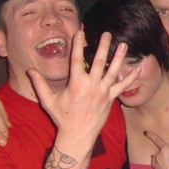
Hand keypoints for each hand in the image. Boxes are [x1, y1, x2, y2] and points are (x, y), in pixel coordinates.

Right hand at [29, 32, 139, 153]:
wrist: (78, 135)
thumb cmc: (62, 117)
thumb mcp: (48, 101)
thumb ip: (39, 84)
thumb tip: (30, 70)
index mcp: (76, 84)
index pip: (77, 60)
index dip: (78, 45)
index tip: (81, 32)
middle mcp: (91, 86)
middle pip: (99, 62)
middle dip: (103, 46)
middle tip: (108, 33)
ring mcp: (103, 92)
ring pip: (113, 72)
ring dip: (119, 57)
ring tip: (124, 45)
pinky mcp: (110, 99)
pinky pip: (122, 87)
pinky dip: (130, 78)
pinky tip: (138, 69)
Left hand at [147, 130, 168, 168]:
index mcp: (166, 149)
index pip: (157, 140)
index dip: (151, 135)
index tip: (145, 132)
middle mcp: (159, 156)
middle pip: (161, 151)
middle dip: (167, 153)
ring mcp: (156, 164)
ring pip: (157, 158)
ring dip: (162, 159)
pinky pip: (157, 165)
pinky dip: (160, 165)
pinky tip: (167, 168)